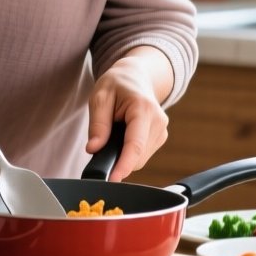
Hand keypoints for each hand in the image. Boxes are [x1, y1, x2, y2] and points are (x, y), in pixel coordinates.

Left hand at [85, 55, 169, 181]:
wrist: (136, 76)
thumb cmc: (117, 84)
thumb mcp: (100, 97)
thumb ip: (97, 124)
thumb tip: (93, 149)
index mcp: (143, 108)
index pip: (135, 144)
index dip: (124, 165)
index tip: (113, 179)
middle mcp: (158, 121)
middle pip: (137, 156)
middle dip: (116, 158)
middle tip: (99, 143)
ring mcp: (162, 131)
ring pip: (139, 159)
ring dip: (122, 155)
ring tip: (113, 132)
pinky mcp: (160, 138)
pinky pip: (141, 155)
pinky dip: (128, 153)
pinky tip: (122, 137)